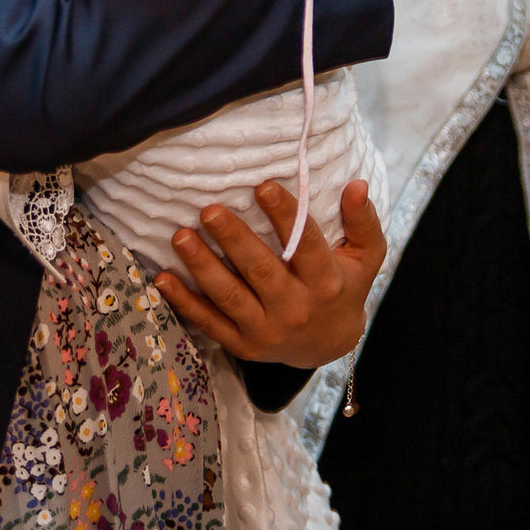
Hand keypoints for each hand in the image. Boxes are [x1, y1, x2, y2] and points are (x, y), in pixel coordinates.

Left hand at [156, 179, 386, 367]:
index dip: (286, 216)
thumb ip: (363, 221)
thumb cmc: (343, 287)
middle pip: (262, 271)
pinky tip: (163, 278)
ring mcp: (266, 330)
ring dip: (203, 266)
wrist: (329, 344)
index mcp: (325, 282)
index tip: (264, 187)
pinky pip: (210, 323)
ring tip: (181, 236)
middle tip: (210, 210)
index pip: (306, 246)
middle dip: (234, 239)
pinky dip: (185, 303)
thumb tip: (357, 185)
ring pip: (230, 297)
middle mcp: (295, 309)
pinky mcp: (243, 344)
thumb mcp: (366, 256)